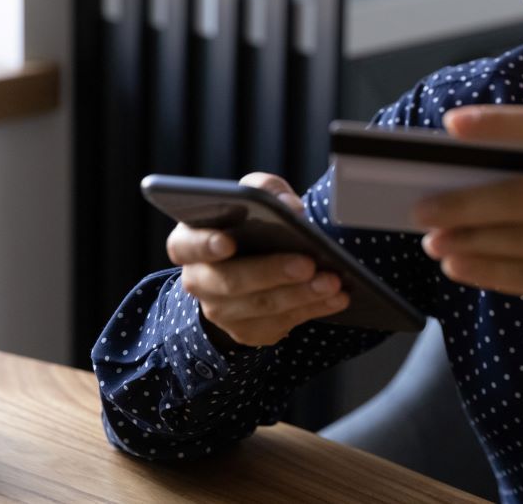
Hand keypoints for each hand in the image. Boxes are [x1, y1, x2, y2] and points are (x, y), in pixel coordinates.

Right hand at [167, 172, 348, 347]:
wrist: (253, 265)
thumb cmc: (251, 224)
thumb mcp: (254, 198)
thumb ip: (266, 190)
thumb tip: (290, 207)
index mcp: (189, 242)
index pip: (186, 245)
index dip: (204, 244)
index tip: (228, 242)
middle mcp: (199, 281)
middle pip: (231, 280)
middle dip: (272, 272)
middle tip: (308, 263)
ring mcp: (221, 312)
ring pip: (261, 306)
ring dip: (301, 295)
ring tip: (333, 281)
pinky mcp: (248, 331)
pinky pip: (281, 324)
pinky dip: (313, 309)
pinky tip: (337, 298)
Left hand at [413, 105, 522, 405]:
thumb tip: (464, 184)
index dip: (499, 123)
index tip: (451, 124)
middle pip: (522, 194)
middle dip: (463, 201)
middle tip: (420, 207)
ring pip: (519, 240)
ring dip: (467, 240)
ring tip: (432, 241)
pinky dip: (487, 270)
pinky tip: (458, 266)